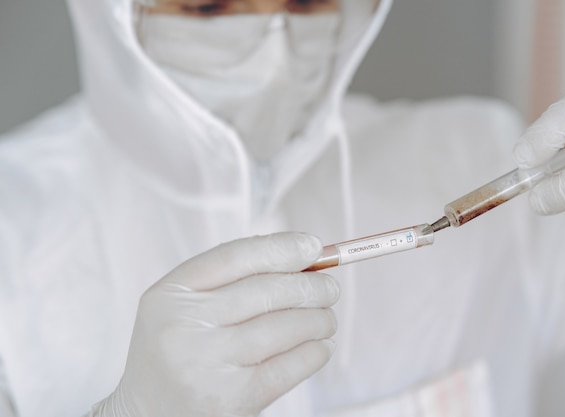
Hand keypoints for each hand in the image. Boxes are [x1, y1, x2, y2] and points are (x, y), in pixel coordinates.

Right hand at [89, 232, 338, 416]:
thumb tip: (302, 255)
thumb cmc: (176, 352)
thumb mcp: (183, 306)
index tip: (313, 246)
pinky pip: (289, 366)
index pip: (236, 256)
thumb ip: (231, 279)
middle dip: (311, 285)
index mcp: (170, 294)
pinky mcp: (230, 399)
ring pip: (284, 327)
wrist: (146, 414)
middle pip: (266, 290)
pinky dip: (314, 351)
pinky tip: (318, 346)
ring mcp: (206, 364)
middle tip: (329, 287)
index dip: (282, 247)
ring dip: (318, 319)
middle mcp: (183, 326)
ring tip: (326, 318)